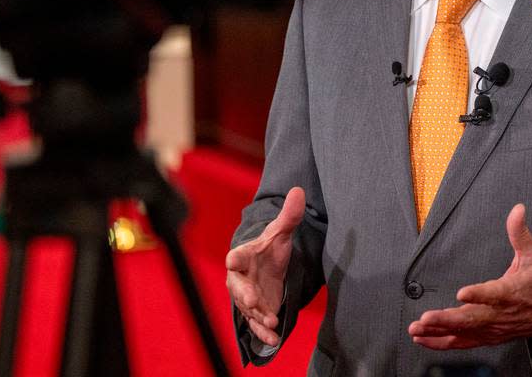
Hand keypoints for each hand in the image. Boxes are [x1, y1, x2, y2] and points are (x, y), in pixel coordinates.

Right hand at [225, 186, 305, 345]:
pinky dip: (263, 333)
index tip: (232, 259)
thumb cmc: (270, 250)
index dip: (235, 258)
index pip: (236, 256)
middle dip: (244, 294)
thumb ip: (289, 216)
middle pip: (238, 287)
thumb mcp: (281, 233)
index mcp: (244, 256)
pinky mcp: (256, 312)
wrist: (268, 268)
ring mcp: (247, 297)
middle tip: (251, 300)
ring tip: (271, 321)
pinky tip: (274, 340)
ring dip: (258, 316)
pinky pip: (256, 324)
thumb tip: (299, 190)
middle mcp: (241, 279)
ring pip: (248, 309)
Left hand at [408, 203, 531, 349]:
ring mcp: (493, 328)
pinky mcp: (488, 337)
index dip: (479, 294)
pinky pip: (462, 342)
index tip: (462, 292)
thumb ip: (520, 233)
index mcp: (511, 292)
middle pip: (472, 319)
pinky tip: (423, 339)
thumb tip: (517, 210)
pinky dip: (442, 343)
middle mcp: (500, 314)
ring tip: (418, 329)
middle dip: (447, 319)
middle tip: (426, 317)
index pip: (494, 294)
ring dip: (439, 332)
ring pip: (464, 333)